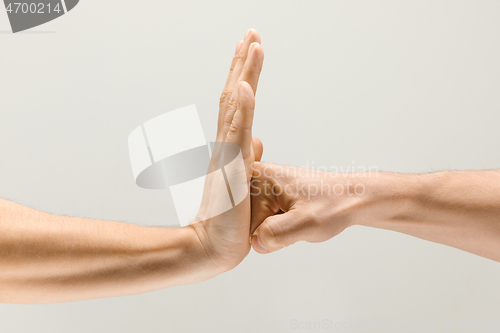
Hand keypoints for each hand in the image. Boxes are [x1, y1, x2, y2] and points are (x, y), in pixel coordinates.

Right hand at [189, 29, 263, 271]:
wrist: (212, 248)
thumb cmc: (228, 220)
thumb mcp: (244, 184)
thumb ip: (248, 159)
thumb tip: (256, 141)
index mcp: (229, 148)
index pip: (237, 103)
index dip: (243, 75)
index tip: (249, 48)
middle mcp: (225, 146)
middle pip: (234, 95)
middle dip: (243, 63)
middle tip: (250, 33)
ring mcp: (225, 156)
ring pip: (235, 107)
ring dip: (244, 74)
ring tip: (251, 45)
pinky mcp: (230, 171)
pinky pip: (236, 135)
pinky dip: (240, 109)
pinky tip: (245, 87)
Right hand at [250, 163, 370, 253]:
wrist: (351, 198)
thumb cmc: (333, 204)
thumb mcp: (306, 224)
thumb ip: (277, 234)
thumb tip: (255, 243)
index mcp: (259, 177)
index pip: (242, 221)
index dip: (262, 233)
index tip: (285, 226)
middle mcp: (255, 177)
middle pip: (245, 221)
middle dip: (267, 230)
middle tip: (293, 221)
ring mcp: (260, 186)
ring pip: (254, 222)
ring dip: (273, 228)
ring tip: (295, 218)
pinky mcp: (266, 194)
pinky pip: (262, 219)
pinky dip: (276, 224)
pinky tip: (292, 217)